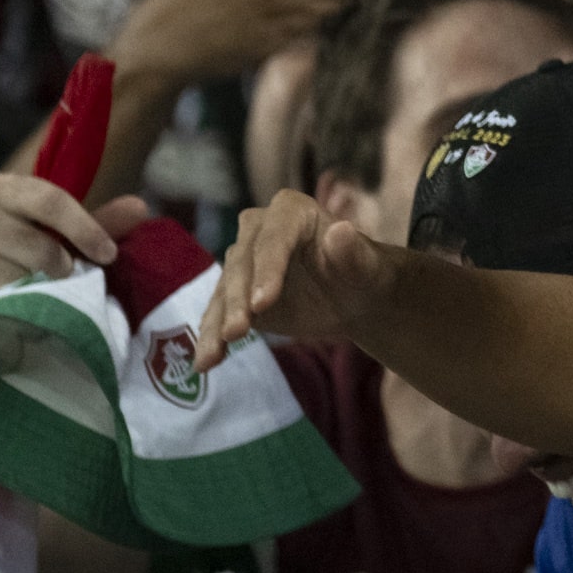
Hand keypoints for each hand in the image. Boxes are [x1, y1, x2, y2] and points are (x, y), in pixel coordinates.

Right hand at [0, 172, 149, 315]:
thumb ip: (103, 221)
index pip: (50, 200)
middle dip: (64, 268)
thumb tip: (139, 209)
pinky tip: (25, 310)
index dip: (84, 228)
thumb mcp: (68, 232)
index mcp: (2, 189)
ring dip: (42, 292)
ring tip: (44, 293)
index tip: (108, 254)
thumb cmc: (33, 249)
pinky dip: (21, 312)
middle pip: (38, 247)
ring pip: (19, 280)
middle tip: (70, 277)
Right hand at [196, 190, 399, 370]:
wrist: (355, 298)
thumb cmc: (365, 273)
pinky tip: (205, 361)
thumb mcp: (367, 266)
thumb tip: (340, 231)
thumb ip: (353, 251)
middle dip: (237, 299)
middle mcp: (259, 231)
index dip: (267, 269)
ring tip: (210, 356)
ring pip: (224, 292)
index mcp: (292, 211)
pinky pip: (218, 314)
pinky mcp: (234, 295)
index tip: (261, 303)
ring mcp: (243, 263)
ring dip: (216, 324)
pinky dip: (211, 338)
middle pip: (241, 265)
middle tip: (237, 332)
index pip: (274, 238)